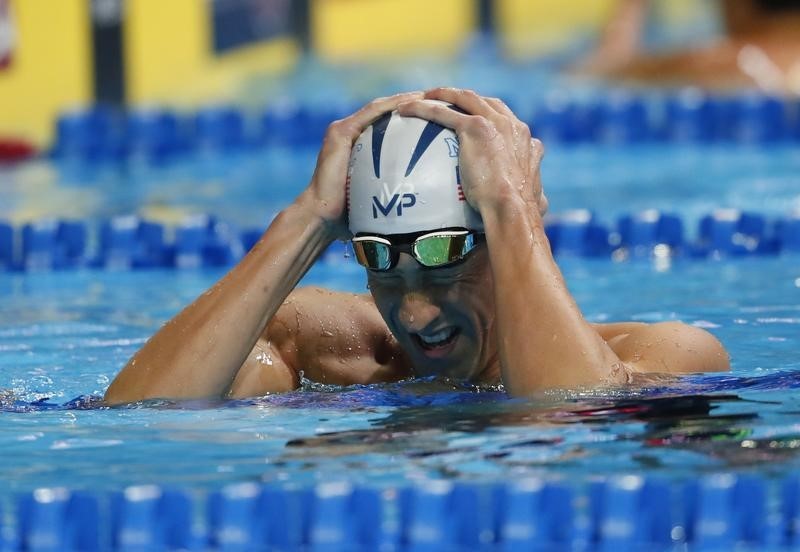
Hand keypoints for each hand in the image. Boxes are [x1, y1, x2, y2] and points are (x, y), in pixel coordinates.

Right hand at [297, 92, 424, 238]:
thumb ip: (393, 193)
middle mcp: (348, 133)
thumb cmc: (348, 217)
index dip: (408, 116)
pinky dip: (392, 106)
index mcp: (355, 145)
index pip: (385, 124)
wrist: (322, 217)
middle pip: (383, 111)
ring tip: (427, 96)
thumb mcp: (376, 198)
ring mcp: (342, 130)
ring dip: (403, 100)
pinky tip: (412, 102)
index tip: (433, 115)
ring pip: (379, 107)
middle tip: (435, 100)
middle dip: (409, 103)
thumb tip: (422, 207)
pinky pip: (371, 113)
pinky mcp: (340, 132)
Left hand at [396, 88, 547, 218]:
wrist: (512, 207)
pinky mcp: (474, 127)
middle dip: (464, 97)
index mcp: (525, 140)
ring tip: (423, 96)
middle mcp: (511, 125)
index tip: (474, 118)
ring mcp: (493, 123)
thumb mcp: (537, 198)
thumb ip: (537, 193)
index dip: (488, 114)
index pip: (504, 117)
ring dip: (442, 94)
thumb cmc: (521, 212)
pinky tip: (406, 110)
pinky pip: (443, 112)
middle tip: (445, 101)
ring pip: (463, 98)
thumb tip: (544, 204)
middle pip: (483, 101)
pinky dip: (423, 108)